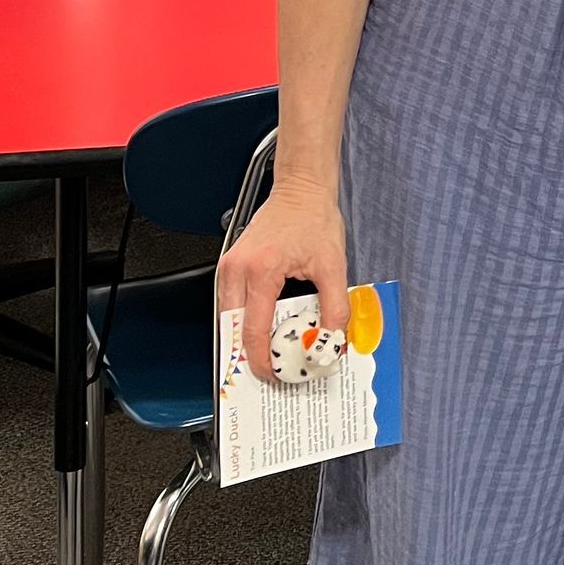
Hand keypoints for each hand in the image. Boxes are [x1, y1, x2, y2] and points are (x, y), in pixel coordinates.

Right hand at [216, 173, 348, 382]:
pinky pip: (232, 302)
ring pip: (228, 317)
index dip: (261, 360)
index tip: (273, 375)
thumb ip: (334, 307)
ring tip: (268, 356)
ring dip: (244, 339)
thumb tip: (331, 338)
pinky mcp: (232, 264)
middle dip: (248, 355)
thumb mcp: (333, 266)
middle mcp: (237, 269)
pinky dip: (245, 320)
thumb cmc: (313, 218)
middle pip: (233, 328)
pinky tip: (263, 331)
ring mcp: (230, 265)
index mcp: (261, 270)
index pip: (253, 330)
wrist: (302, 189)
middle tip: (270, 372)